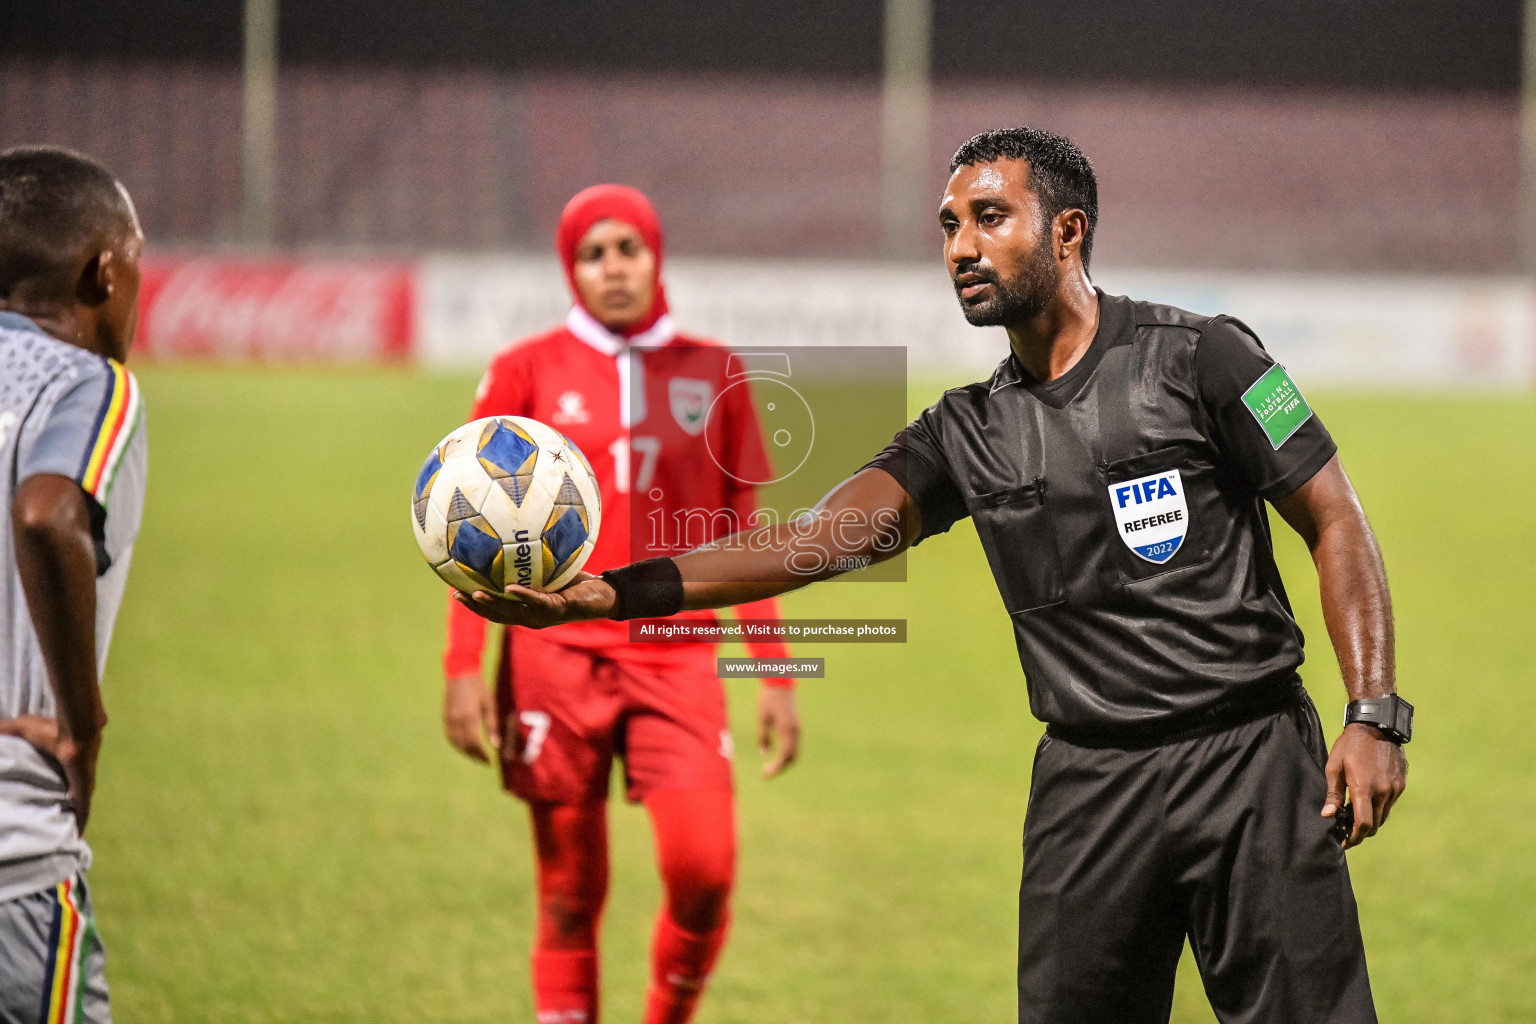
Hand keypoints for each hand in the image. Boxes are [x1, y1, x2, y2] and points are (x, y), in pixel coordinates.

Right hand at [0, 714, 98, 833]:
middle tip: (50, 824)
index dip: (51, 790)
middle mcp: (75, 776)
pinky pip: (84, 811)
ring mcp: (82, 784)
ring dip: (71, 818)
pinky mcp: (84, 790)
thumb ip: (6, 729)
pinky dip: (81, 823)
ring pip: (78, 807)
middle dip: (62, 809)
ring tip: (61, 835)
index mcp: (63, 764)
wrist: (75, 729)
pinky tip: (78, 837)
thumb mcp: (23, 727)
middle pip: (69, 797)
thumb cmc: (52, 728)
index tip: (40, 802)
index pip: (58, 781)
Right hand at [442, 675, 502, 763]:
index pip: (475, 743)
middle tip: (484, 762)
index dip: (482, 755)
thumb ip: (492, 725)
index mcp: (470, 717)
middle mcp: (457, 720)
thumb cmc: (479, 687)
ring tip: (476, 757)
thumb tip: (496, 745)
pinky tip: (465, 747)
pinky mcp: (445, 717)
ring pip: (455, 743)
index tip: (490, 762)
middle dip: (474, 756)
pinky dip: (457, 744)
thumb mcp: (489, 704)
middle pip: (464, 745)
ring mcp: (449, 719)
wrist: (460, 673)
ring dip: (465, 752)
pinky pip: (450, 736)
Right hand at [450, 573, 616, 626]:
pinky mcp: (559, 609)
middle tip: (456, 595)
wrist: (606, 595)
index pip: (496, 609)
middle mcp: (533, 615)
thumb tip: (519, 534)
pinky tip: (509, 587)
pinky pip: (538, 602)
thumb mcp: (554, 568)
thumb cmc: (578, 581)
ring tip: (475, 594)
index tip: (456, 592)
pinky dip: (523, 596)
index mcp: (528, 608)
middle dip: (476, 607)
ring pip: (513, 613)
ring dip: (493, 605)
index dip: (476, 604)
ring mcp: (545, 615)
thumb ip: (535, 559)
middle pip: (498, 615)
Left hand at [757, 686, 800, 777]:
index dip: (776, 767)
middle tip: (766, 773)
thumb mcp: (762, 718)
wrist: (781, 684)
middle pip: (792, 757)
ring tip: (771, 767)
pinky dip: (787, 754)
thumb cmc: (768, 699)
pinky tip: (777, 757)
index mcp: (787, 729)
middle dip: (781, 768)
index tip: (765, 774)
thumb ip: (763, 737)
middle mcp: (795, 731)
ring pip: (795, 752)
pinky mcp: (796, 726)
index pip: (785, 755)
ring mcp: (797, 729)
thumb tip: (765, 754)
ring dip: (785, 762)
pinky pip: (794, 745)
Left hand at [1322, 722, 1406, 847]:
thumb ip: (1333, 793)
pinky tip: (1368, 803)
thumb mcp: (1334, 767)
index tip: (1345, 843)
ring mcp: (1394, 788)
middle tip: (1347, 832)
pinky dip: (1379, 809)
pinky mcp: (1401, 784)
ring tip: (1355, 818)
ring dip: (1371, 822)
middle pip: (1375, 825)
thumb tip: (1329, 816)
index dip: (1354, 837)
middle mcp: (1383, 792)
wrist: (1376, 726)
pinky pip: (1390, 804)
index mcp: (1364, 788)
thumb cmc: (1350, 746)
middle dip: (1361, 832)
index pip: (1363, 824)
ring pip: (1384, 816)